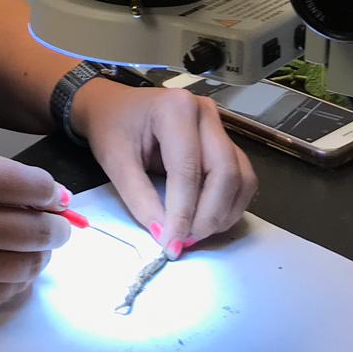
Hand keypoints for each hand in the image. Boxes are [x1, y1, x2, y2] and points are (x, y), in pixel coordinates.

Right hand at [0, 142, 71, 311]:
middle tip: (59, 224)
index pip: (34, 188)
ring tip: (34, 245)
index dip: (51, 192)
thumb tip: (47, 192)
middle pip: (40, 229)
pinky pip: (8, 290)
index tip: (54, 196)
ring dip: (40, 254)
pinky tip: (9, 263)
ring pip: (29, 264)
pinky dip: (18, 277)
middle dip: (57, 226)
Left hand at [70, 79, 257, 256]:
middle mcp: (205, 113)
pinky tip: (207, 219)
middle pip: (225, 172)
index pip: (187, 169)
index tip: (172, 243)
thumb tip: (164, 235)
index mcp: (175, 108)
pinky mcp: (225, 142)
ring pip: (241, 177)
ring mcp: (219, 126)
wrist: (113, 107)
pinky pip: (241, 178)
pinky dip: (228, 205)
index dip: (183, 212)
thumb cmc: (111, 127)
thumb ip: (139, 198)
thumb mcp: (115, 161)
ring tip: (195, 232)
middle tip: (186, 240)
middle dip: (209, 215)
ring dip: (223, 213)